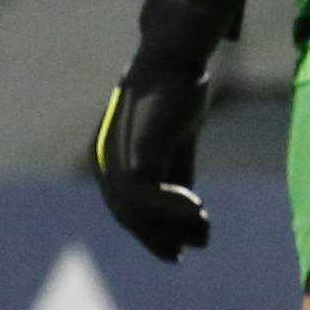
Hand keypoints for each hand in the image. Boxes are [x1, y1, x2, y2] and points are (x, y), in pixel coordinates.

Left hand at [91, 0, 244, 261]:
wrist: (175, 59)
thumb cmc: (177, 96)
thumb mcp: (175, 146)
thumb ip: (175, 177)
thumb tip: (189, 218)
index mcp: (110, 161)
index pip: (127, 209)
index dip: (153, 234)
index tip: (180, 250)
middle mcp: (105, 162)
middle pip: (129, 215)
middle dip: (161, 236)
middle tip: (197, 242)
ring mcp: (115, 156)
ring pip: (135, 211)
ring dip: (172, 225)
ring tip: (204, 224)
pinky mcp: (133, 149)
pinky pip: (144, 194)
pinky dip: (171, 208)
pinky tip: (198, 208)